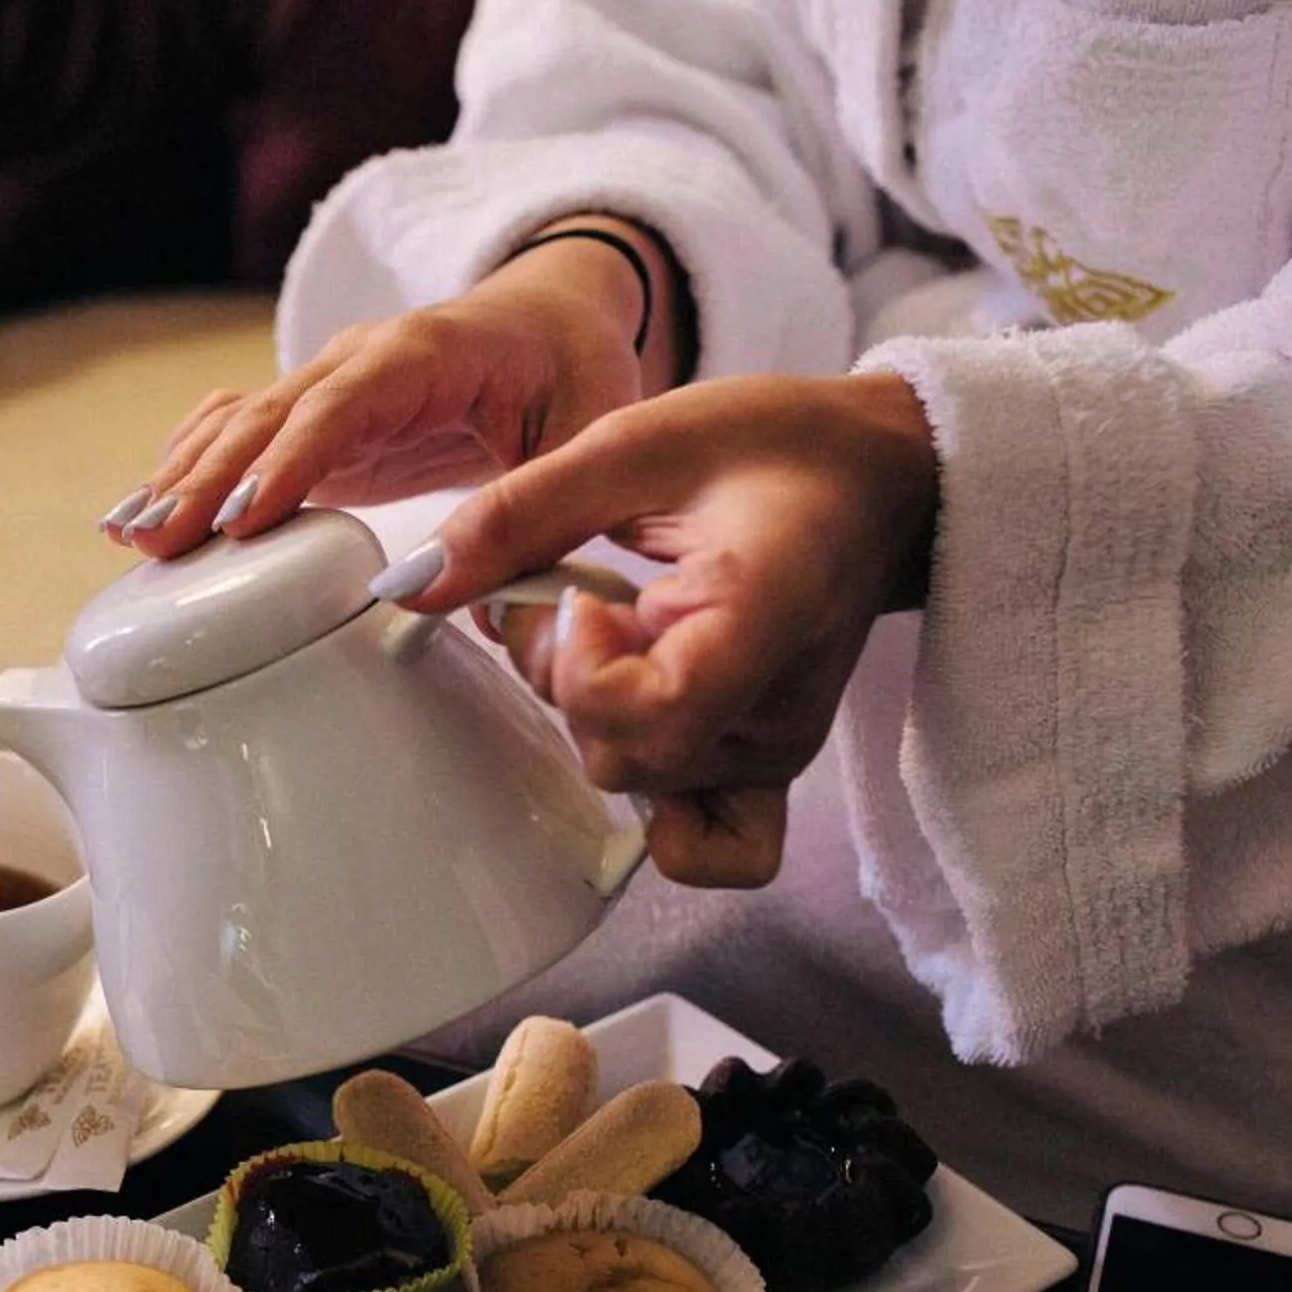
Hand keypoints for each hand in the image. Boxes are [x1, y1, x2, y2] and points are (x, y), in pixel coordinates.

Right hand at [102, 220, 679, 556]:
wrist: (552, 317)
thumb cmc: (574, 370)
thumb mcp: (589, 432)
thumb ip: (532, 505)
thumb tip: (441, 585)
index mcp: (426, 352)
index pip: (344, 402)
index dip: (291, 458)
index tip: (245, 517)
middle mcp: (357, 359)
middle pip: (269, 414)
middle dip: (210, 479)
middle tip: (159, 542)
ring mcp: (324, 386)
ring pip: (237, 423)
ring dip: (182, 478)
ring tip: (128, 536)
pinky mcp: (310, 420)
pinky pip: (235, 434)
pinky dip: (186, 469)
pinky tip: (139, 516)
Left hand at [396, 371, 940, 887]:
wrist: (880, 477)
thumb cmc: (779, 446)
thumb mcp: (638, 443)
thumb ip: (518, 515)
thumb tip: (412, 581)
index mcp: (761, 614)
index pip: (651, 713)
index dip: (582, 664)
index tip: (582, 591)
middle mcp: (775, 708)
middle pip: (616, 751)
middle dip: (560, 672)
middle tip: (578, 583)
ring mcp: (774, 751)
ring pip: (630, 777)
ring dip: (589, 707)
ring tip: (618, 621)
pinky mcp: (766, 771)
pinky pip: (708, 847)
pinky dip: (651, 804)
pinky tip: (631, 719)